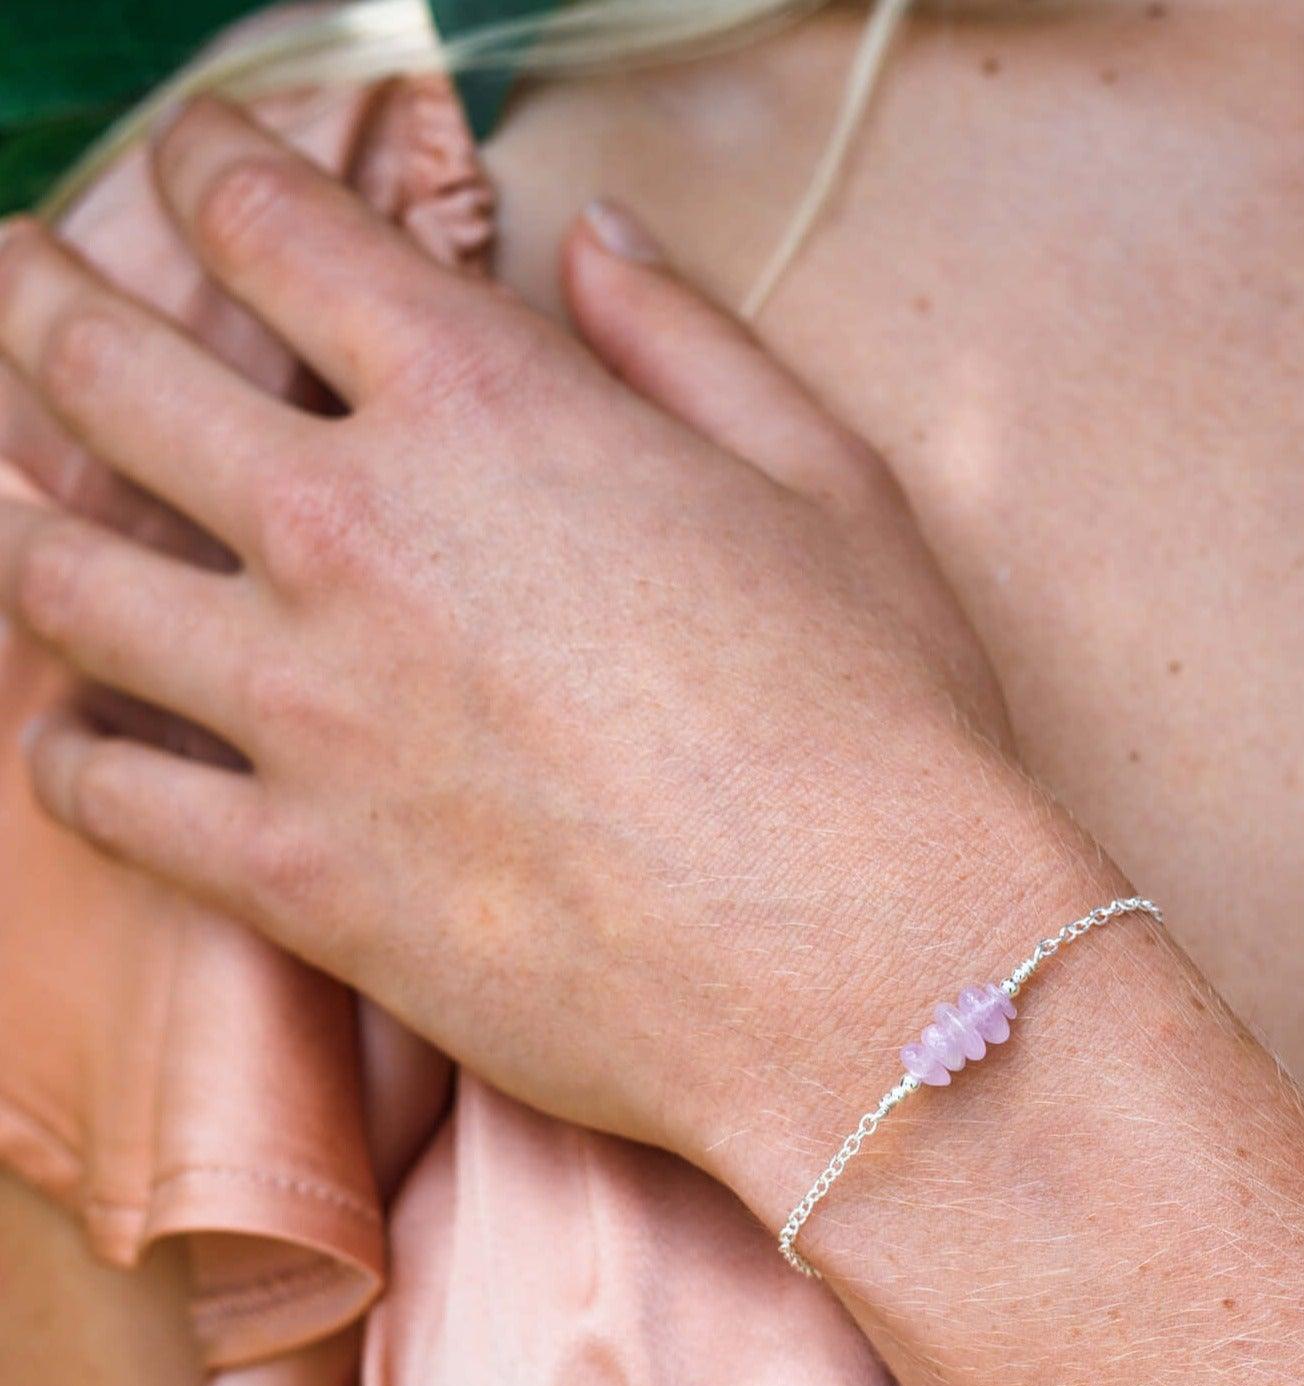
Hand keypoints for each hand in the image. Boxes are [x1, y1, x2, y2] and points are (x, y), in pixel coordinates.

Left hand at [0, 100, 1105, 1207]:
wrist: (866, 967)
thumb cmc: (881, 729)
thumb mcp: (832, 486)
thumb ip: (690, 344)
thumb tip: (596, 245)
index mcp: (489, 407)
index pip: (275, 226)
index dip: (213, 167)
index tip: (192, 162)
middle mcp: (355, 531)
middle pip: (105, 369)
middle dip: (41, 297)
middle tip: (21, 282)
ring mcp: (306, 710)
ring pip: (62, 578)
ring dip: (23, 518)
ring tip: (20, 502)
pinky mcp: (299, 875)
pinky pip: (105, 794)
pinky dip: (74, 752)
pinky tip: (86, 735)